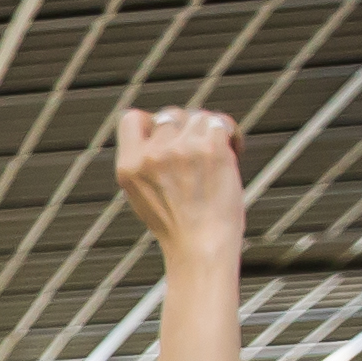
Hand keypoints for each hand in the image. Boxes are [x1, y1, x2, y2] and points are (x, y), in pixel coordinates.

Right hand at [109, 102, 244, 264]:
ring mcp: (181, 149)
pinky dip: (231, 134)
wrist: (201, 247)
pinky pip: (221, 122)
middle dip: (186, 129)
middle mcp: (151, 155)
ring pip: (198, 116)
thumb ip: (146, 162)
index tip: (167, 138)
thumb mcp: (142, 195)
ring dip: (210, 132)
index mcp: (128, 166)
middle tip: (199, 152)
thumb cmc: (179, 227)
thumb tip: (162, 128)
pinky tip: (233, 152)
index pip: (132, 119)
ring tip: (217, 156)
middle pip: (170, 114)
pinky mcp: (210, 148)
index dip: (152, 123)